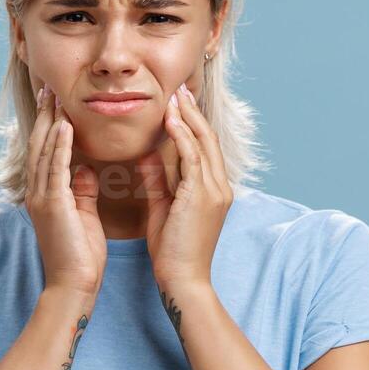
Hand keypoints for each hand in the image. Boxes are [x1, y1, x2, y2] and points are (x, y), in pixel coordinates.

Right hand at [25, 84, 107, 296]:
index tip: (55, 102)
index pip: (45, 152)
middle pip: (38, 145)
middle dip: (43, 116)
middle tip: (48, 88)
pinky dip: (59, 146)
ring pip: (43, 152)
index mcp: (46, 195)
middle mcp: (38, 193)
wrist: (74, 287)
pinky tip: (64, 127)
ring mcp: (43, 199)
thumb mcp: (83, 215)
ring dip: (49, 122)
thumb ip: (82, 190)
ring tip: (55, 97)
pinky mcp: (53, 206)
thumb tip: (87, 168)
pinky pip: (55, 169)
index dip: (48, 125)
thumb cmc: (81, 256)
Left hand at [140, 84, 231, 293]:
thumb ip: (159, 180)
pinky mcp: (202, 196)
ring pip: (203, 143)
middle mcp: (220, 186)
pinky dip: (181, 136)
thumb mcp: (164, 207)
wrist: (183, 280)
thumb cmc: (172, 250)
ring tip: (174, 96)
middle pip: (208, 139)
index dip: (192, 123)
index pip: (205, 148)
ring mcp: (214, 190)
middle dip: (193, 112)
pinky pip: (192, 157)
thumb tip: (148, 155)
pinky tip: (169, 119)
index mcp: (213, 190)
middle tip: (179, 89)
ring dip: (187, 117)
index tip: (177, 103)